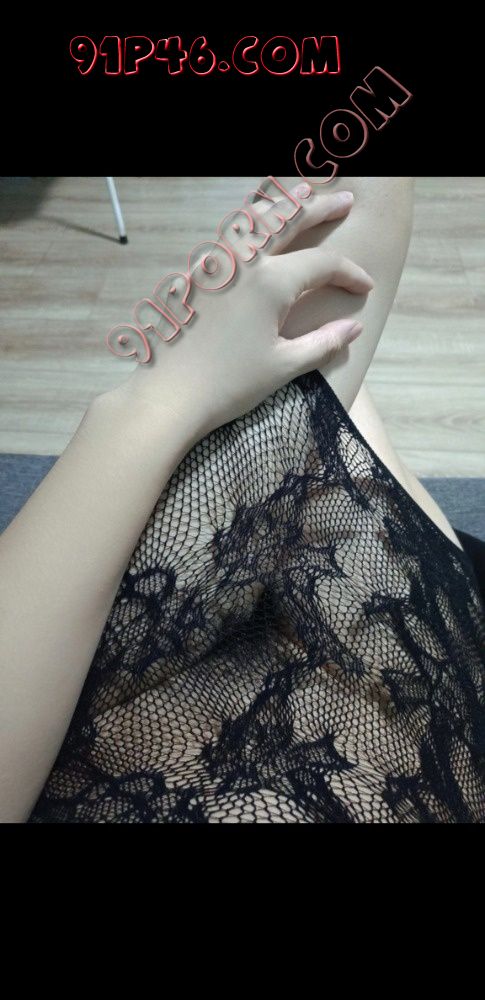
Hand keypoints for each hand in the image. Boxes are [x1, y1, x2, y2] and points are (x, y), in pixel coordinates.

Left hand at [108, 184, 373, 442]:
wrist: (168, 394)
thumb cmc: (228, 385)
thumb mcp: (283, 367)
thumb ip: (322, 344)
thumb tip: (353, 328)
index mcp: (271, 283)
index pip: (323, 265)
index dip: (350, 274)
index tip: (365, 288)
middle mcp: (243, 262)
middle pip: (288, 220)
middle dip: (320, 208)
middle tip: (344, 201)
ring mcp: (214, 264)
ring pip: (251, 218)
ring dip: (280, 204)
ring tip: (300, 195)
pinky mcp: (193, 275)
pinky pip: (226, 236)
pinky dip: (248, 222)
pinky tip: (254, 229)